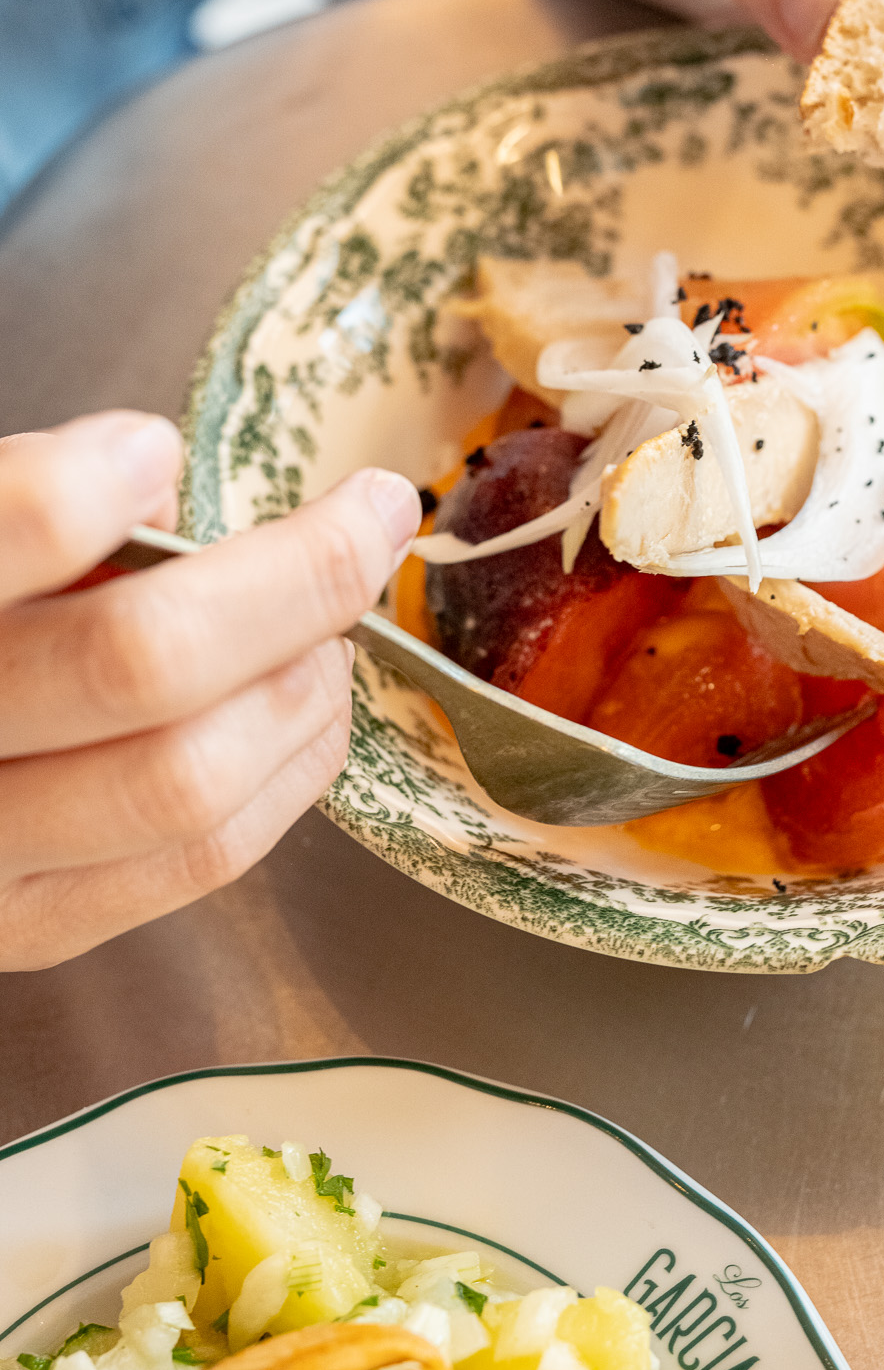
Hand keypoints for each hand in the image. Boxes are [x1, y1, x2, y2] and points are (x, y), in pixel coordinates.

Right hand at [0, 412, 420, 969]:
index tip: (158, 444)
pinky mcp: (31, 925)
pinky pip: (199, 859)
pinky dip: (288, 775)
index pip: (24, 528)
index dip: (97, 480)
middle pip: (143, 659)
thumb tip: (154, 473)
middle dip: (295, 585)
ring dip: (303, 691)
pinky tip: (310, 716)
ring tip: (331, 637)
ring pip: (189, 780)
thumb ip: (30, 504)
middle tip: (363, 528)